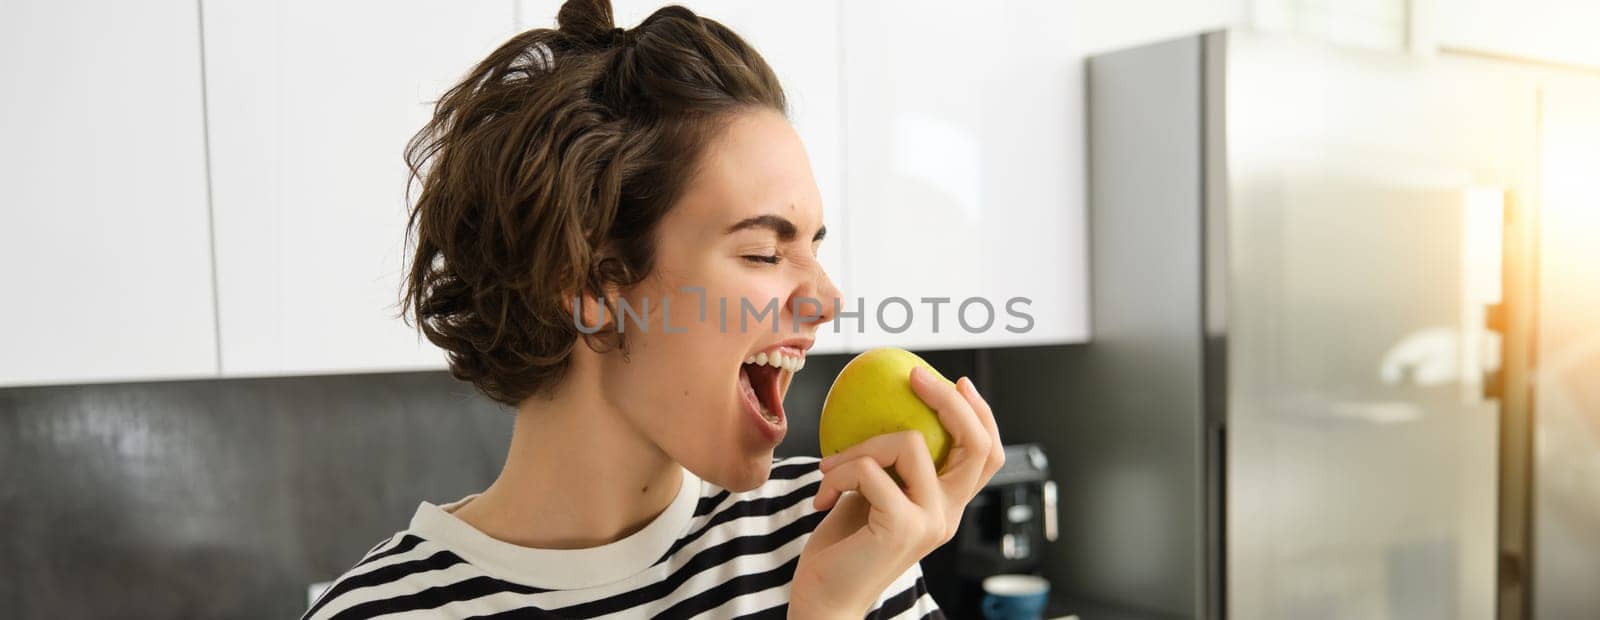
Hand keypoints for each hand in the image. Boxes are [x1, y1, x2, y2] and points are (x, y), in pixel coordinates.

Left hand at [788, 368, 1004, 617]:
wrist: (824, 600)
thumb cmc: (842, 546)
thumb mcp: (871, 493)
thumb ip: (888, 463)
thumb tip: (882, 405)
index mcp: (948, 507)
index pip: (987, 455)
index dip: (980, 414)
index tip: (953, 382)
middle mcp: (949, 515)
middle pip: (975, 444)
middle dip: (948, 401)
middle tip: (914, 377)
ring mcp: (930, 522)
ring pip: (909, 444)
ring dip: (858, 447)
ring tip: (829, 469)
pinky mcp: (902, 527)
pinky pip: (868, 469)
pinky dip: (837, 474)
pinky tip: (822, 496)